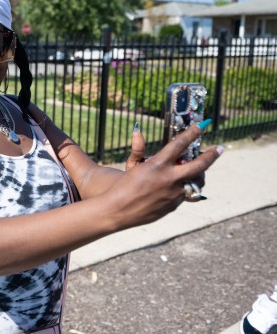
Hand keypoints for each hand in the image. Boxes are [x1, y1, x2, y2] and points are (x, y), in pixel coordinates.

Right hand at [105, 123, 222, 229]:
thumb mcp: (131, 166)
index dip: (193, 133)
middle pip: (199, 165)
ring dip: (200, 175)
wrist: (118, 211)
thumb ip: (138, 148)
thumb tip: (137, 130)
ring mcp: (174, 194)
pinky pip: (185, 195)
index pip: (180, 144)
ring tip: (200, 170)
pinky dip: (184, 188)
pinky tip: (179, 186)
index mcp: (158, 165)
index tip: (202, 125)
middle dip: (212, 155)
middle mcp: (169, 178)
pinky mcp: (173, 206)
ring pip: (197, 182)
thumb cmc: (123, 186)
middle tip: (219, 149)